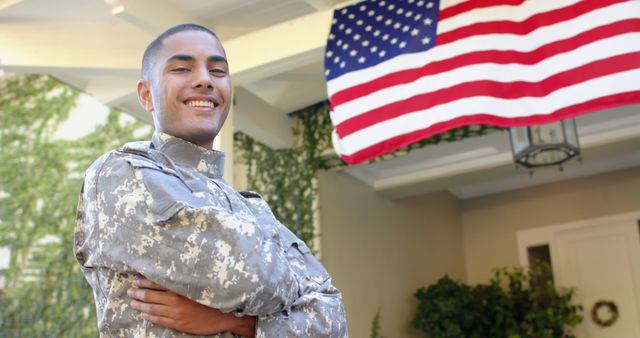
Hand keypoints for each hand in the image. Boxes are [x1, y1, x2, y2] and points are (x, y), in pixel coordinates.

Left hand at [127, 276, 255, 336]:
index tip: (136, 279)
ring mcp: (176, 313)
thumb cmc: (212, 297)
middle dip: (138, 293)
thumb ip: (183, 280)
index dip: (144, 281)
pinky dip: (149, 316)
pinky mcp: (178, 323)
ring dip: (140, 305)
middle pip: (151, 296)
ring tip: (132, 302)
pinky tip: (143, 314)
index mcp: (180, 288)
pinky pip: (159, 319)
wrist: (224, 314)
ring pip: (152, 308)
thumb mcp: (198, 284)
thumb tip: (170, 274)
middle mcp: (176, 300)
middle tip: (130, 290)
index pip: (157, 283)